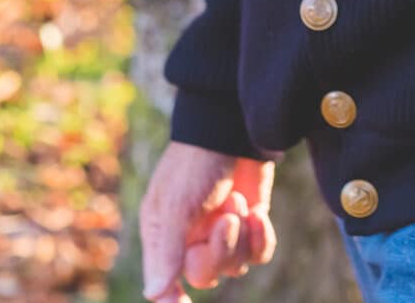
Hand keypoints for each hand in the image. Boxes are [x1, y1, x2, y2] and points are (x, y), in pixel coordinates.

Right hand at [139, 143, 275, 295]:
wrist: (232, 129)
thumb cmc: (195, 164)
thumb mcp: (175, 206)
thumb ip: (165, 251)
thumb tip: (154, 295)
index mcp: (163, 235)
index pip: (165, 280)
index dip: (172, 297)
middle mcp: (191, 238)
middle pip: (206, 275)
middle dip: (220, 251)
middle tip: (227, 221)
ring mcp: (223, 231)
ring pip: (235, 265)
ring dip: (241, 238)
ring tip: (238, 202)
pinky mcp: (249, 222)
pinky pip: (258, 253)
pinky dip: (261, 237)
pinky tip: (257, 213)